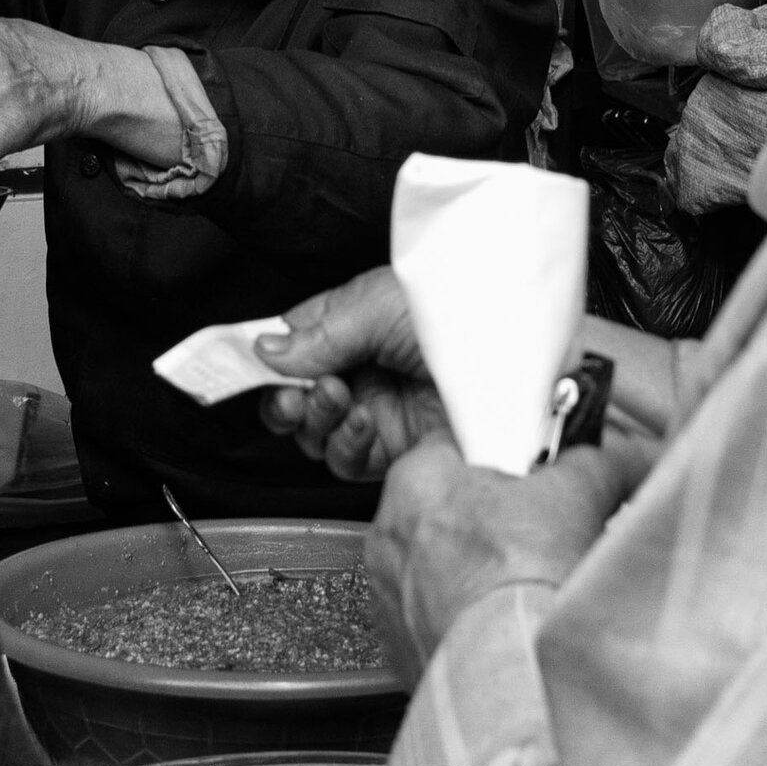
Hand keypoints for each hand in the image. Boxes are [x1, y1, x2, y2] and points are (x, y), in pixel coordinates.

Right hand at [254, 270, 449, 481]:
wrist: (524, 364)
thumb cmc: (465, 314)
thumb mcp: (383, 306)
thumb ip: (321, 332)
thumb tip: (265, 351)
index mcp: (353, 323)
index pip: (291, 343)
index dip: (265, 357)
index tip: (242, 365)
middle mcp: (361, 367)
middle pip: (294, 395)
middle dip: (283, 398)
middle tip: (291, 395)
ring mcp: (377, 410)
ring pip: (314, 432)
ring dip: (313, 419)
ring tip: (333, 398)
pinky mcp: (396, 449)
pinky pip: (347, 459)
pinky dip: (343, 444)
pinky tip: (359, 423)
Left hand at [365, 434, 652, 681]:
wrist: (511, 666)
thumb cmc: (523, 576)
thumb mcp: (576, 495)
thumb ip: (595, 465)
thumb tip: (621, 461)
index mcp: (416, 479)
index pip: (454, 449)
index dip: (501, 464)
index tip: (531, 482)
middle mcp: (388, 534)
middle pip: (446, 511)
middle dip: (491, 523)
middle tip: (538, 538)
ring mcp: (388, 594)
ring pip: (438, 569)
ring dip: (476, 576)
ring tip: (526, 588)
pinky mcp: (399, 644)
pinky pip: (433, 619)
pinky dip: (465, 622)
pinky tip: (505, 625)